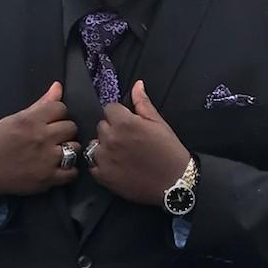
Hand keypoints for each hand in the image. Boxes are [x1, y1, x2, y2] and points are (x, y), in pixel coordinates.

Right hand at [0, 82, 79, 195]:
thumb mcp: (16, 118)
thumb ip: (41, 103)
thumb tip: (58, 86)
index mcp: (32, 121)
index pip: (61, 108)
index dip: (58, 113)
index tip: (52, 120)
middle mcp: (42, 138)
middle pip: (71, 127)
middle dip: (64, 130)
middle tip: (55, 136)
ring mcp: (47, 159)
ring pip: (75, 147)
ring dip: (69, 149)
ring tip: (58, 151)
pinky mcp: (48, 178)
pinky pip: (72, 172)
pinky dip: (69, 170)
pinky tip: (60, 167)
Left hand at [90, 80, 189, 206]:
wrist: (175, 183)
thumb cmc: (169, 151)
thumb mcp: (158, 123)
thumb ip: (142, 103)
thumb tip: (137, 84)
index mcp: (124, 122)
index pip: (109, 109)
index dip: (119, 115)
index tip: (129, 124)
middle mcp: (110, 138)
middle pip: (102, 126)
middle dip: (112, 130)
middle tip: (128, 140)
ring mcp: (104, 158)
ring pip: (96, 144)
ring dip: (105, 147)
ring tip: (122, 154)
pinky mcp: (102, 176)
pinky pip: (93, 164)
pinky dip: (102, 165)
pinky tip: (117, 166)